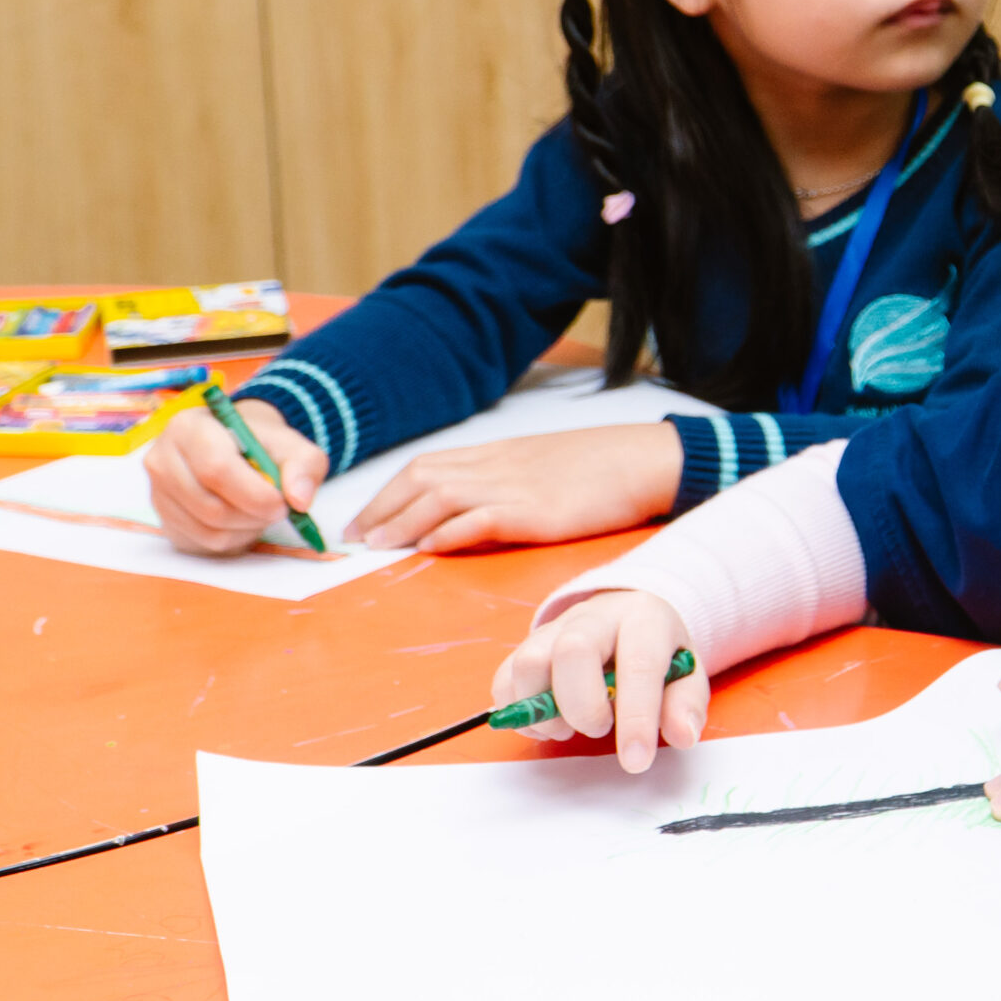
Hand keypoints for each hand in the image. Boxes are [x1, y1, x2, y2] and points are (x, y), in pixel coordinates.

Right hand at [145, 401, 329, 556]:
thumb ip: (304, 465)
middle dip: (254, 515)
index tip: (282, 504)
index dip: (254, 494)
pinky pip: (202, 543)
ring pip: (207, 529)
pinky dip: (233, 539)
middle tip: (278, 510)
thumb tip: (299, 500)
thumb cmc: (261, 443)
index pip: (217, 469)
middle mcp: (162, 459)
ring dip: (246, 528)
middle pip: (210, 506)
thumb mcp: (292, 444)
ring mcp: (157, 493)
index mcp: (189, 427)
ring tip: (261, 510)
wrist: (237, 446)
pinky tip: (243, 520)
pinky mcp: (164, 520)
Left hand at [342, 423, 684, 551]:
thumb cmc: (604, 467)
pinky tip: (429, 547)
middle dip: (381, 507)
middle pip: (422, 477)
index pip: (428, 465)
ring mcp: (515, 486)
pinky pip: (479, 518)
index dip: (389, 492)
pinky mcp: (535, 511)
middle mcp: (499, 465)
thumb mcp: (545, 466)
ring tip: (377, 546)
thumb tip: (474, 510)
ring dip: (402, 521)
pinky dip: (447, 532)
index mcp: (500, 453)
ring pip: (439, 496)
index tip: (365, 518)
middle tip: (354, 538)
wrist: (646, 460)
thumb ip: (508, 481)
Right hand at [491, 590, 708, 773]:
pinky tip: (547, 723)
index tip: (636, 761)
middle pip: (573, 651)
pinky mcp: (526, 646)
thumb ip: (686, 704)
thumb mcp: (686, 673)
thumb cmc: (658, 652)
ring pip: (529, 663)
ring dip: (544, 711)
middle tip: (599, 729)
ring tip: (569, 727)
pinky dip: (517, 712)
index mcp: (643, 619)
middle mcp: (594, 617)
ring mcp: (554, 629)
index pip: (638, 664)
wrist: (628, 613)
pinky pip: (505, 679)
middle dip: (583, 707)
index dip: (636, 718)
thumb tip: (683, 736)